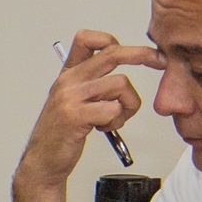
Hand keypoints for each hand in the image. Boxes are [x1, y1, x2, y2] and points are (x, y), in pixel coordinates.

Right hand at [10, 32, 157, 201]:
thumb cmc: (60, 133)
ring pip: (120, 84)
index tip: (132, 51)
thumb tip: (121, 71)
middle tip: (159, 62)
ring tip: (115, 118)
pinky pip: (114, 109)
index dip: (112, 40)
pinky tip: (104, 128)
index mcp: (67, 74)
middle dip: (142, 55)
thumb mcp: (72, 100)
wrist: (42, 162)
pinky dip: (117, 121)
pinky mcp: (76, 116)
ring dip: (128, 104)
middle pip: (112, 53)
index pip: (87, 39)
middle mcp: (68, 81)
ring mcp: (70, 97)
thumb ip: (91, 82)